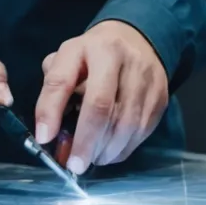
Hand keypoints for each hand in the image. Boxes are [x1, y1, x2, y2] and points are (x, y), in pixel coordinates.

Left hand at [36, 20, 167, 173]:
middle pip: (102, 107)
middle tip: (74, 165)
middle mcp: (125, 61)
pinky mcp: (161, 97)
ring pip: (126, 125)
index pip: (66, 80)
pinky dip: (122, 149)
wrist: (136, 39)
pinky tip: (109, 151)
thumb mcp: (67, 59)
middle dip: (85, 142)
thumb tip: (46, 132)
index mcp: (94, 48)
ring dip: (105, 150)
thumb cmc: (93, 55)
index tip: (44, 138)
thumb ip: (54, 88)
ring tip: (91, 158)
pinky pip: (141, 132)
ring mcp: (148, 80)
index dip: (51, 111)